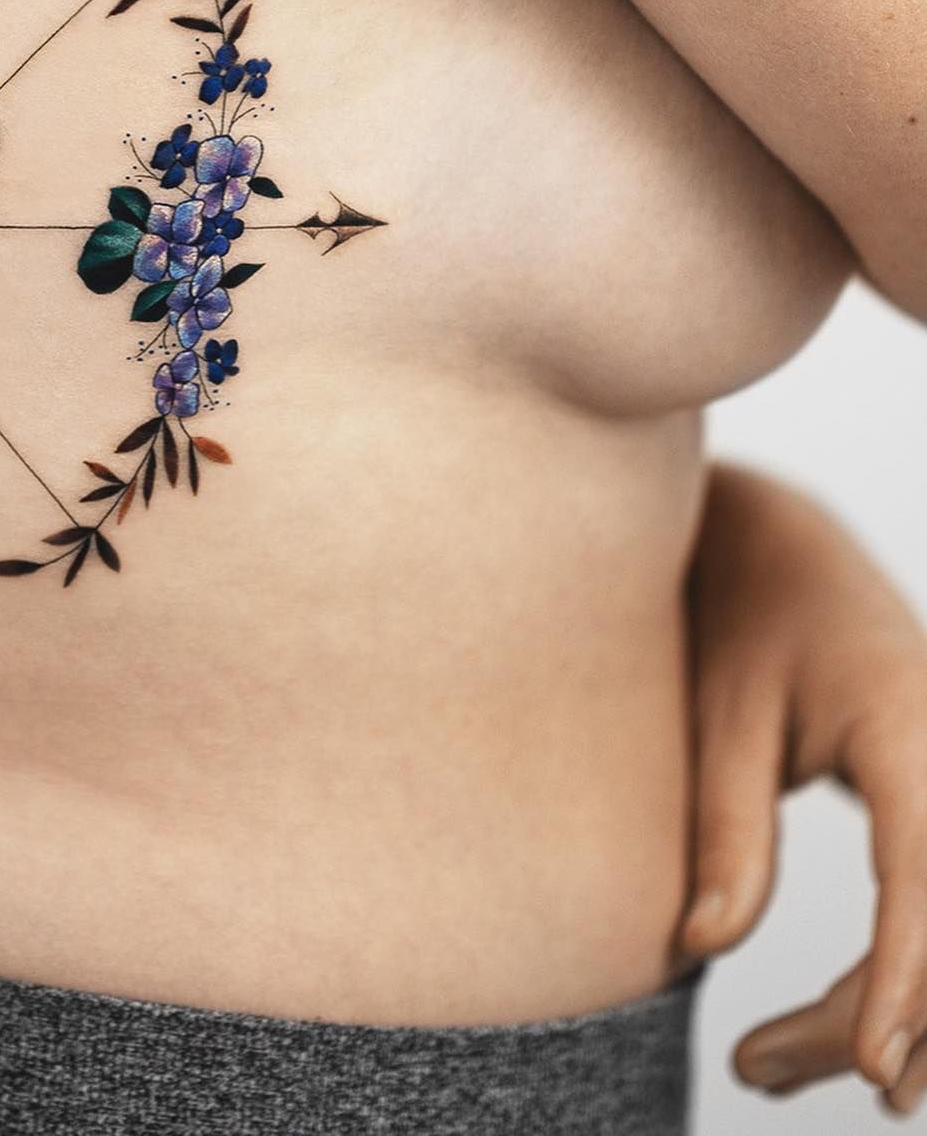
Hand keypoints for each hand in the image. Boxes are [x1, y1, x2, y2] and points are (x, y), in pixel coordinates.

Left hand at [678, 462, 926, 1114]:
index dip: (907, 979)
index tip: (873, 1066)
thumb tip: (703, 945)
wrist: (788, 538)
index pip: (926, 876)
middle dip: (882, 1022)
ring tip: (769, 1063)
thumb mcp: (722, 711)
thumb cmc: (745, 610)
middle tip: (758, 1070)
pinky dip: (908, 976)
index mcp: (908, 730)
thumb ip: (722, 826)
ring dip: (900, 1013)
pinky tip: (845, 1027)